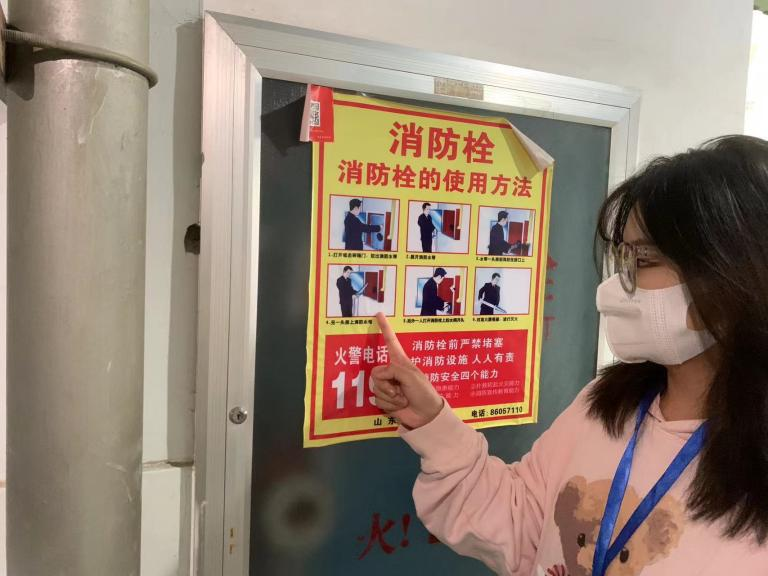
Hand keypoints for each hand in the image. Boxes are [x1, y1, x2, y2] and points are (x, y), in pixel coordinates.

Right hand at [371, 313, 443, 428]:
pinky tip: (400, 406)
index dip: (385, 329)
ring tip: (403, 399)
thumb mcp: (411, 376)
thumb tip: (380, 378)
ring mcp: (388, 387)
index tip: (378, 314)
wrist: (426, 416)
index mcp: (400, 362)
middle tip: (399, 390)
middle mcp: (392, 373)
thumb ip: (392, 370)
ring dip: (389, 397)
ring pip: (375, 388)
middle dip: (385, 384)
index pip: (391, 342)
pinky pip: (377, 400)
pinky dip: (389, 405)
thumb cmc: (423, 392)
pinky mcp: (386, 401)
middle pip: (375, 372)